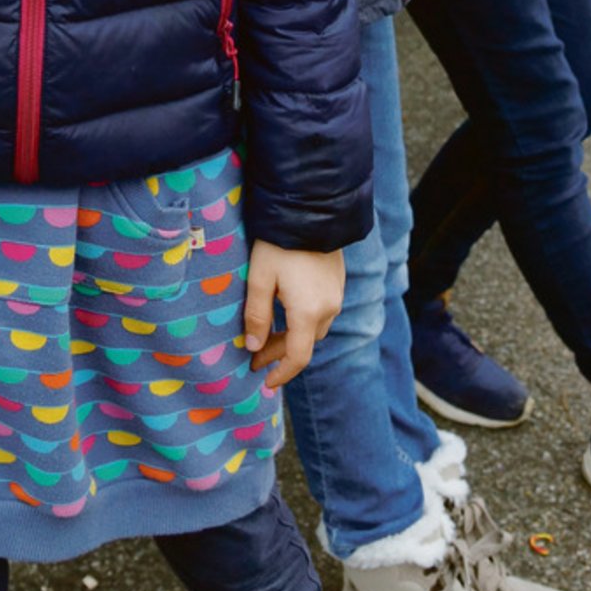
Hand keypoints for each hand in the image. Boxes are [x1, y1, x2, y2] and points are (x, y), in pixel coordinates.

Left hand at [243, 242, 344, 388]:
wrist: (311, 208)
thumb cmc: (279, 243)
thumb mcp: (260, 278)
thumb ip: (256, 315)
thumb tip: (253, 347)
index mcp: (309, 312)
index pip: (298, 357)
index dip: (282, 373)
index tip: (266, 382)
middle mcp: (329, 307)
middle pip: (305, 343)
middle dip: (280, 353)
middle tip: (254, 355)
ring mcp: (336, 293)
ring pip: (314, 327)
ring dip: (292, 335)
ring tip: (267, 334)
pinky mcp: (337, 280)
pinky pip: (322, 310)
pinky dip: (303, 319)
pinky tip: (285, 311)